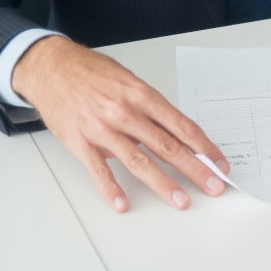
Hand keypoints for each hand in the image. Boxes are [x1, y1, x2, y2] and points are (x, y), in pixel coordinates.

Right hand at [13, 36, 230, 212]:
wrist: (50, 66)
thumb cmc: (91, 72)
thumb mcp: (129, 80)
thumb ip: (150, 108)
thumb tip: (173, 135)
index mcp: (142, 95)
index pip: (182, 126)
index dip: (205, 147)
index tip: (219, 162)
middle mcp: (126, 113)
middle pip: (167, 146)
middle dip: (195, 169)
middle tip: (213, 186)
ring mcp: (103, 129)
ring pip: (139, 161)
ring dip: (163, 184)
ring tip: (181, 200)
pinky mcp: (81, 142)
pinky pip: (99, 170)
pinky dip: (111, 189)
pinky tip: (123, 204)